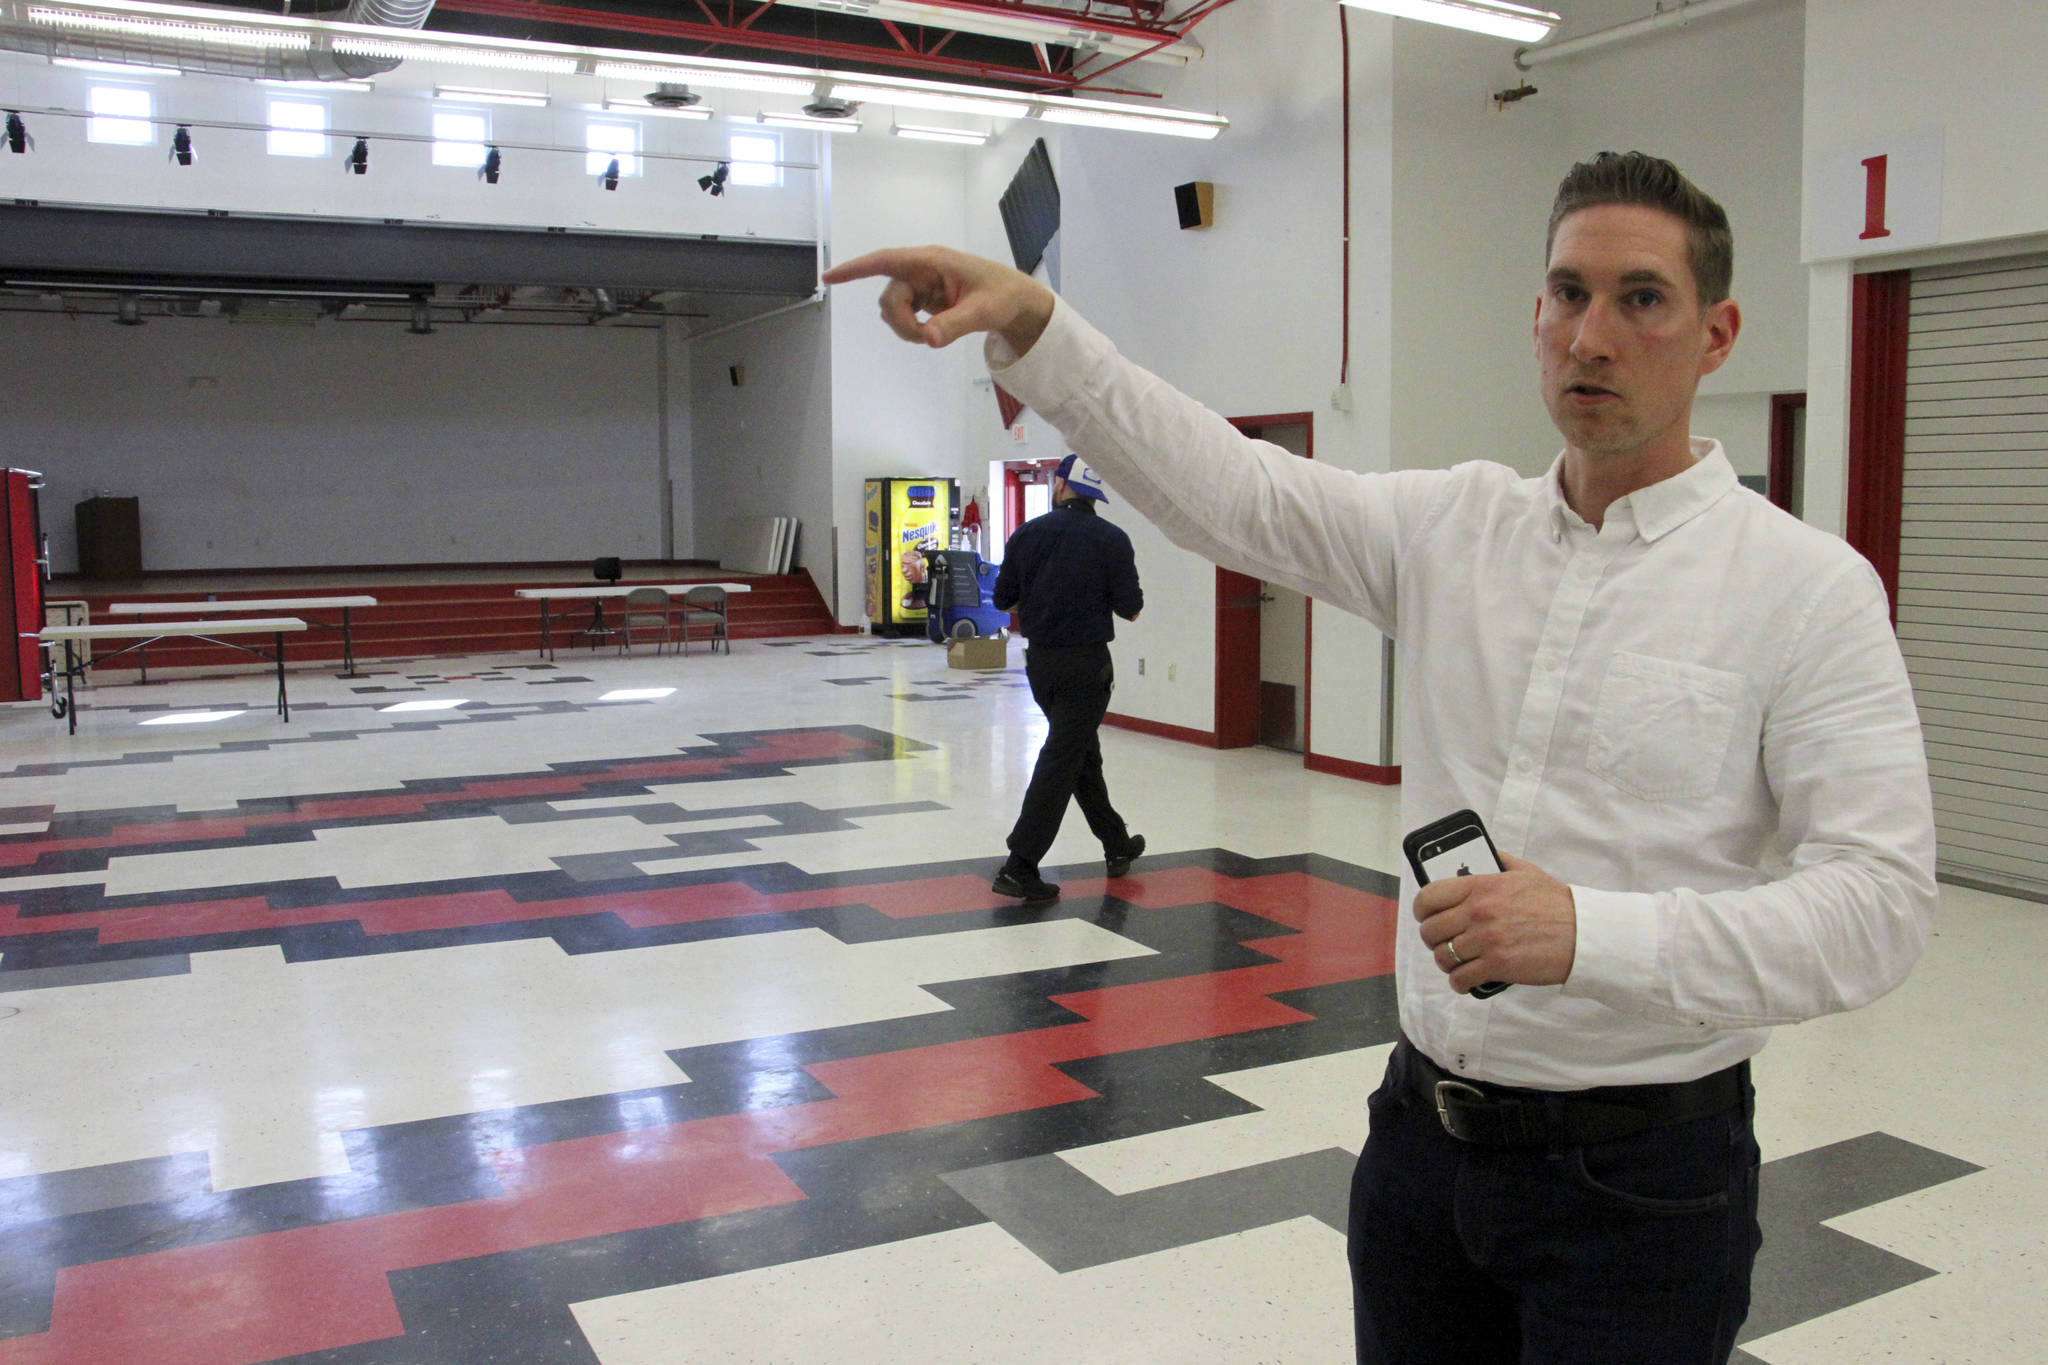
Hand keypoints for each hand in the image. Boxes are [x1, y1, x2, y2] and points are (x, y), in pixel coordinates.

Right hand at [821, 246, 1055, 353]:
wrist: (1017, 301)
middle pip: (889, 296)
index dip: (856, 269)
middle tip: (925, 338)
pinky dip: (913, 330)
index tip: (830, 277)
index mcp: (932, 261)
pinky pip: (904, 316)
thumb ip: (954, 325)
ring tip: (934, 335)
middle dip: (901, 321)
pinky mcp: (925, 299)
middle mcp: (922, 270)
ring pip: (893, 309)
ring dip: (906, 328)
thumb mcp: (983, 311)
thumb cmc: (1003, 296)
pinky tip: (933, 332)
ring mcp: (922, 285)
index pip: (886, 261)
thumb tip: (928, 338)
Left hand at [1413, 852, 1576, 993]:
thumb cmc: (1556, 904)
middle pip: (1430, 930)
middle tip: (1443, 941)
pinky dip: (1459, 982)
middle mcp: (1479, 912)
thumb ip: (1498, 861)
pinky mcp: (1498, 966)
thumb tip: (1479, 855)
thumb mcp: (1525, 872)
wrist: (1584, 934)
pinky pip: (1460, 978)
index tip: (1425, 915)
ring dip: (1446, 962)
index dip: (1422, 909)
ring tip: (1455, 962)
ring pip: (1443, 956)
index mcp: (1481, 887)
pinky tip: (1465, 979)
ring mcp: (1487, 940)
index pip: (1430, 896)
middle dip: (1433, 938)